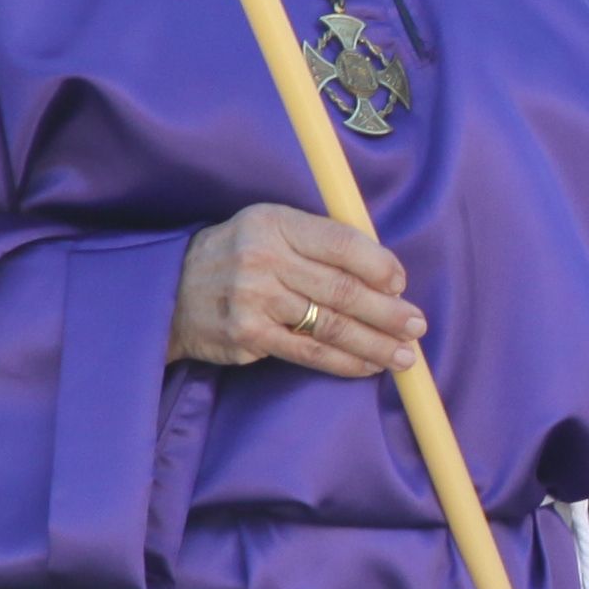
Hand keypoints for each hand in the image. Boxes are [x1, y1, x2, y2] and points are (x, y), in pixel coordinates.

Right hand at [171, 204, 424, 377]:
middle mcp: (262, 258)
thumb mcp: (271, 230)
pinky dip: (344, 362)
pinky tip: (368, 366)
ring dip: (375, 343)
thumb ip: (321, 243)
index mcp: (275, 223)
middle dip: (387, 311)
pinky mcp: (247, 335)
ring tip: (404, 355)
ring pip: (330, 325)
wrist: (170, 292)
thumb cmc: (239, 257)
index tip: (401, 284)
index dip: (379, 265)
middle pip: (341, 289)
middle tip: (417, 326)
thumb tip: (387, 276)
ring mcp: (252, 299)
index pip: (341, 243)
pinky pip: (309, 352)